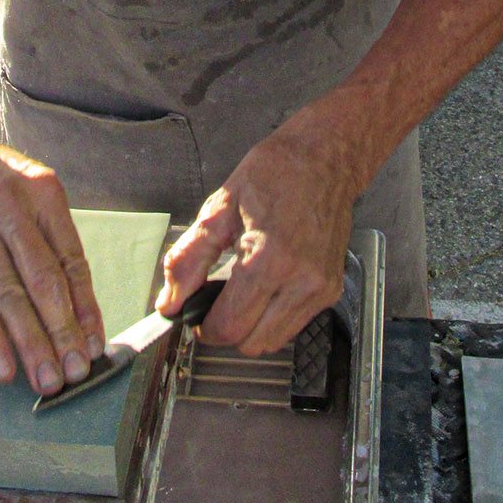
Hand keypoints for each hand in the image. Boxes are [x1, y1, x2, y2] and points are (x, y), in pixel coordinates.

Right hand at [0, 116, 103, 395]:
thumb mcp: (28, 188)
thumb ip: (48, 236)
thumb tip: (72, 301)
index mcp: (44, 196)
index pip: (72, 260)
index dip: (86, 307)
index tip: (96, 343)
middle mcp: (14, 212)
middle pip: (46, 282)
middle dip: (64, 332)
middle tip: (76, 372)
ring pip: (11, 297)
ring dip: (31, 344)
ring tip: (46, 381)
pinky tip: (1, 366)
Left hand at [157, 103, 363, 354]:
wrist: (325, 158)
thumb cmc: (275, 174)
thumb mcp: (219, 209)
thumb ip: (189, 260)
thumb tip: (169, 302)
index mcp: (270, 259)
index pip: (230, 325)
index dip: (204, 328)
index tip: (194, 316)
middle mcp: (301, 281)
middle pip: (252, 343)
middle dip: (227, 330)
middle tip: (214, 304)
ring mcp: (320, 288)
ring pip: (274, 341)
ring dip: (251, 327)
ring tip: (241, 293)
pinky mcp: (332, 289)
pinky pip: (294, 325)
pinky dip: (273, 318)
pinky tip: (266, 287)